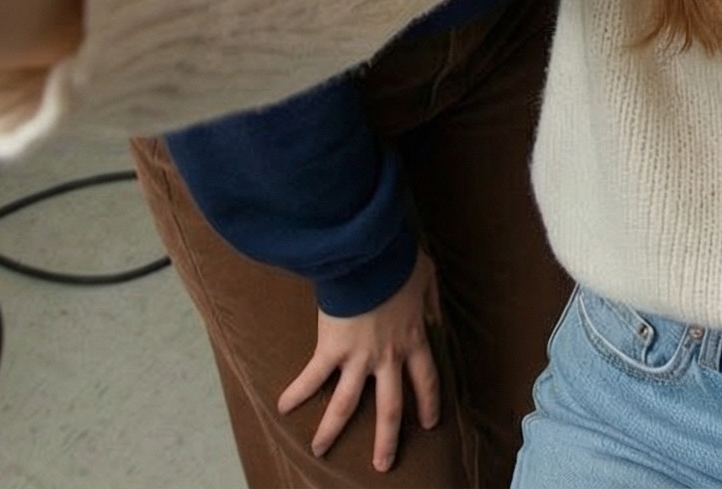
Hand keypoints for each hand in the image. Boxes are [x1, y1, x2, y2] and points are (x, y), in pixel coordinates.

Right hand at [278, 252, 444, 471]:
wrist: (372, 256)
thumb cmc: (399, 263)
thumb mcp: (427, 278)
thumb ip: (432, 301)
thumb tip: (438, 316)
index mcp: (413, 339)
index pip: (426, 379)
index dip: (429, 402)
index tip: (429, 423)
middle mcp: (387, 357)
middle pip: (390, 408)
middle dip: (386, 440)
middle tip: (383, 464)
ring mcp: (359, 357)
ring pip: (346, 405)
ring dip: (331, 431)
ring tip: (319, 451)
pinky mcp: (331, 349)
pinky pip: (312, 377)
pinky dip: (296, 392)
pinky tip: (282, 407)